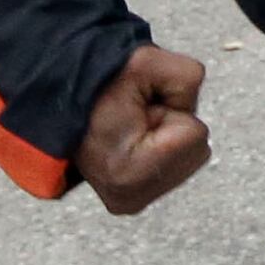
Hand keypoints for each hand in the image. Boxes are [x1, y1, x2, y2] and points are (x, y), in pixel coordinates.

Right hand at [73, 45, 210, 213]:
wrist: (66, 101)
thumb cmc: (103, 83)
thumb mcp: (147, 62)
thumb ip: (186, 77)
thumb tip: (190, 110)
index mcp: (129, 173)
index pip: (196, 134)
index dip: (171, 110)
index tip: (137, 109)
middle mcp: (129, 198)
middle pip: (198, 150)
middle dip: (173, 126)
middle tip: (135, 118)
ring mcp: (130, 201)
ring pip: (191, 157)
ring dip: (169, 136)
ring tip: (131, 128)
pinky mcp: (134, 199)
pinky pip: (180, 165)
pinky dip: (164, 149)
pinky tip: (133, 141)